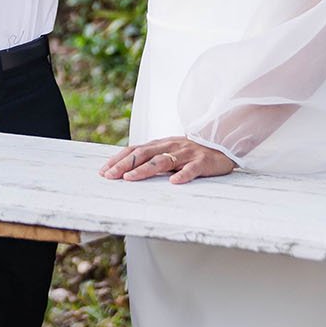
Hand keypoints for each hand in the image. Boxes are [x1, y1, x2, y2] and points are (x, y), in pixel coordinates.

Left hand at [101, 136, 235, 185]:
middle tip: (110, 176)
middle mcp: (170, 146)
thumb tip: (126, 169)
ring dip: (144, 169)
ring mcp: (186, 153)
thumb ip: (151, 157)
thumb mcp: (169, 151)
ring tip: (130, 178)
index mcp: (160, 144)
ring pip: (163, 161)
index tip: (103, 171)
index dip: (118, 160)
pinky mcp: (202, 162)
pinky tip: (174, 182)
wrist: (222, 144)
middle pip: (143, 154)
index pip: (134, 150)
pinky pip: (191, 169)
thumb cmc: (191, 152)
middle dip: (124, 165)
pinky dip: (183, 175)